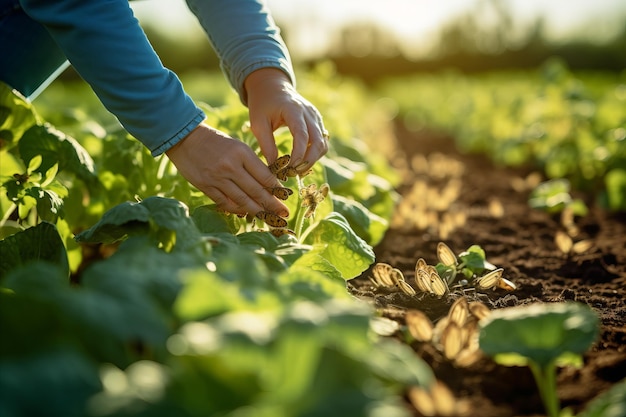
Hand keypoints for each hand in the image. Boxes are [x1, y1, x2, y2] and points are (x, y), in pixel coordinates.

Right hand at [165, 123, 288, 216]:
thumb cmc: (215, 141)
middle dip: (272, 204)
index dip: (276, 189)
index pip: (264, 175)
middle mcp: (231, 166)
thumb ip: (250, 164)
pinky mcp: (206, 186)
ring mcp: (217, 178)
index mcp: (241, 153)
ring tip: (267, 217)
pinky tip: (245, 213)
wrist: (185, 138)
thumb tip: (267, 184)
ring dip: (257, 211)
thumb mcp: (237, 146)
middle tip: (284, 213)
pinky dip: (236, 209)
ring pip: (242, 200)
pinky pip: (225, 203)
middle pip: (256, 191)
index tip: (285, 197)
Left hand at [244, 68, 328, 170]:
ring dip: (312, 160)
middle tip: (294, 174)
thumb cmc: (262, 104)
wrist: (272, 86)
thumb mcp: (257, 123)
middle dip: (308, 161)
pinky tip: (301, 161)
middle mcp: (309, 113)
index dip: (298, 155)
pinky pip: (322, 141)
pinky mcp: (317, 122)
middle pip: (318, 142)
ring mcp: (316, 117)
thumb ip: (266, 144)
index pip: (302, 135)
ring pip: (323, 144)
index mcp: (293, 109)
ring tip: (297, 170)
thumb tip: (274, 167)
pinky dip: (314, 154)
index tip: (289, 169)